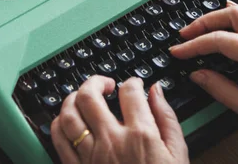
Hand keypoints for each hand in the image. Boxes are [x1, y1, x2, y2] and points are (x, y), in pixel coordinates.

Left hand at [50, 76, 188, 163]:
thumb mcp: (178, 155)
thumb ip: (167, 118)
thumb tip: (156, 92)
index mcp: (141, 135)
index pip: (129, 92)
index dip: (131, 81)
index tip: (133, 85)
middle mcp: (112, 141)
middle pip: (89, 95)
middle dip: (95, 81)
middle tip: (105, 84)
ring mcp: (91, 156)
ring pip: (69, 114)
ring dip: (73, 98)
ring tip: (83, 97)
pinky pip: (59, 140)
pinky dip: (59, 123)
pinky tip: (69, 120)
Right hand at [170, 2, 237, 134]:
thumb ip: (223, 90)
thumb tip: (198, 74)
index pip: (220, 40)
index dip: (194, 45)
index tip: (178, 51)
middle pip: (231, 15)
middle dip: (203, 22)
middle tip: (186, 34)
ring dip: (222, 12)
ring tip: (206, 23)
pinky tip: (234, 15)